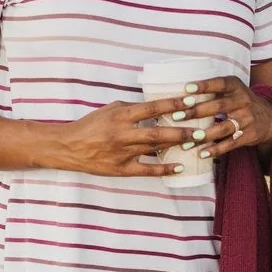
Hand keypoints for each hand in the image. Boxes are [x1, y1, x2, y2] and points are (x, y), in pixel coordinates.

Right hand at [50, 96, 196, 176]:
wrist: (69, 147)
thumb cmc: (91, 125)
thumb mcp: (110, 110)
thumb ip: (133, 108)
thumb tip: (157, 106)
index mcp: (121, 115)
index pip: (152, 108)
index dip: (173, 105)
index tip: (191, 102)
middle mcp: (123, 133)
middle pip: (158, 132)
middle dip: (182, 131)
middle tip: (202, 129)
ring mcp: (123, 152)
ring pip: (155, 149)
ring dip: (176, 146)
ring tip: (196, 144)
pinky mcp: (121, 169)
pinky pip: (146, 169)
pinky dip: (163, 169)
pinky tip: (179, 167)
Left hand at [170, 76, 271, 161]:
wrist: (270, 118)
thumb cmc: (240, 102)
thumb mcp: (232, 90)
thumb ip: (213, 91)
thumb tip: (181, 95)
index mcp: (236, 87)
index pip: (220, 84)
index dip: (204, 86)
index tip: (187, 88)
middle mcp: (243, 101)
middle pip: (218, 106)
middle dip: (197, 111)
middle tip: (177, 116)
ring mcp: (247, 119)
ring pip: (224, 128)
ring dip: (204, 135)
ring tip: (187, 140)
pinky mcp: (249, 135)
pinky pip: (231, 143)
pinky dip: (216, 149)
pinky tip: (202, 153)